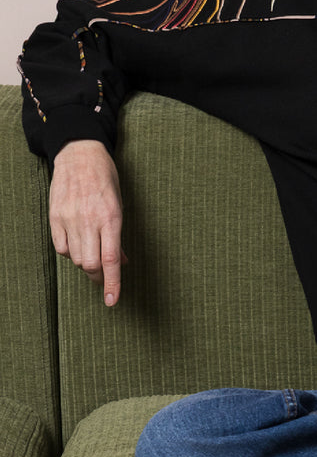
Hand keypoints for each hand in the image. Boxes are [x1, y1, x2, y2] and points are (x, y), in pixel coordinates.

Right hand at [49, 140, 126, 306]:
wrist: (79, 154)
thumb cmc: (105, 179)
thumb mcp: (119, 204)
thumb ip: (118, 236)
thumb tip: (121, 263)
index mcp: (111, 217)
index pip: (111, 260)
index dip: (112, 284)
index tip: (112, 301)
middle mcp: (89, 220)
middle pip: (91, 264)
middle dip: (99, 277)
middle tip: (104, 277)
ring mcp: (69, 219)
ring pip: (76, 259)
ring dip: (86, 263)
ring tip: (92, 252)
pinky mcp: (55, 217)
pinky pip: (62, 248)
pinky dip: (70, 252)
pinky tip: (77, 243)